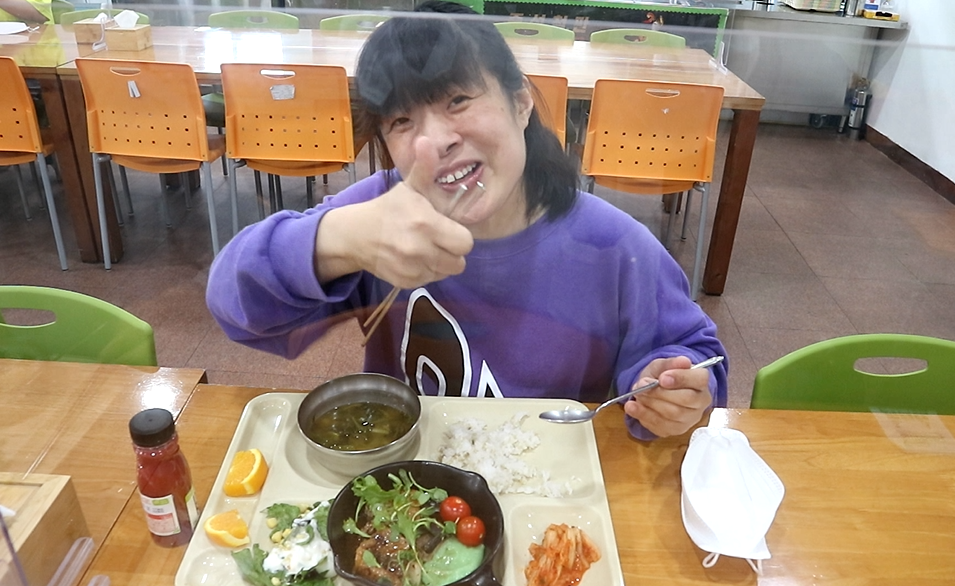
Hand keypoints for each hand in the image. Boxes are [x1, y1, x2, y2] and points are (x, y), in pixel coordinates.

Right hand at [315, 136, 472, 286]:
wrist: (356, 235)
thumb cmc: (389, 209)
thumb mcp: (408, 187)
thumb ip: (424, 167)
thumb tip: (427, 140)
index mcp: (426, 224)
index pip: (465, 243)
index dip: (460, 236)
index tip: (449, 229)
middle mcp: (420, 249)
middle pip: (459, 262)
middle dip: (453, 251)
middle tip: (440, 240)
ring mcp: (412, 268)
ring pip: (445, 273)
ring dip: (441, 263)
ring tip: (426, 248)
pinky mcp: (405, 282)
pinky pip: (430, 281)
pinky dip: (426, 272)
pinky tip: (415, 258)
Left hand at [623, 356, 712, 437]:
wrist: (654, 390)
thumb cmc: (662, 376)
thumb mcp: (663, 365)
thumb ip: (670, 364)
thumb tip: (683, 361)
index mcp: (701, 382)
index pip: (699, 380)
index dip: (681, 378)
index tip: (662, 378)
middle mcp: (700, 402)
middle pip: (686, 399)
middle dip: (661, 393)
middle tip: (642, 386)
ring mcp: (689, 419)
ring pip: (673, 414)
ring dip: (651, 404)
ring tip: (637, 394)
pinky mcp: (675, 430)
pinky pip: (661, 426)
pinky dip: (643, 416)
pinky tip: (632, 407)